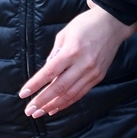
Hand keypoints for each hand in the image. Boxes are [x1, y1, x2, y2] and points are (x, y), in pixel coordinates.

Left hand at [18, 0, 136, 117]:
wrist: (112, 24)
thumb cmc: (85, 25)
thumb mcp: (64, 34)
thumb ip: (54, 53)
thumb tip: (46, 72)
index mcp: (71, 51)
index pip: (49, 72)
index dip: (35, 85)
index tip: (23, 94)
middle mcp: (83, 65)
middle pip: (59, 87)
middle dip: (42, 101)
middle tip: (29, 110)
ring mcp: (92, 73)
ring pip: (70, 95)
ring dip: (53, 106)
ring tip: (39, 113)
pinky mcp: (98, 77)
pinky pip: (80, 93)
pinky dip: (67, 102)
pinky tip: (56, 108)